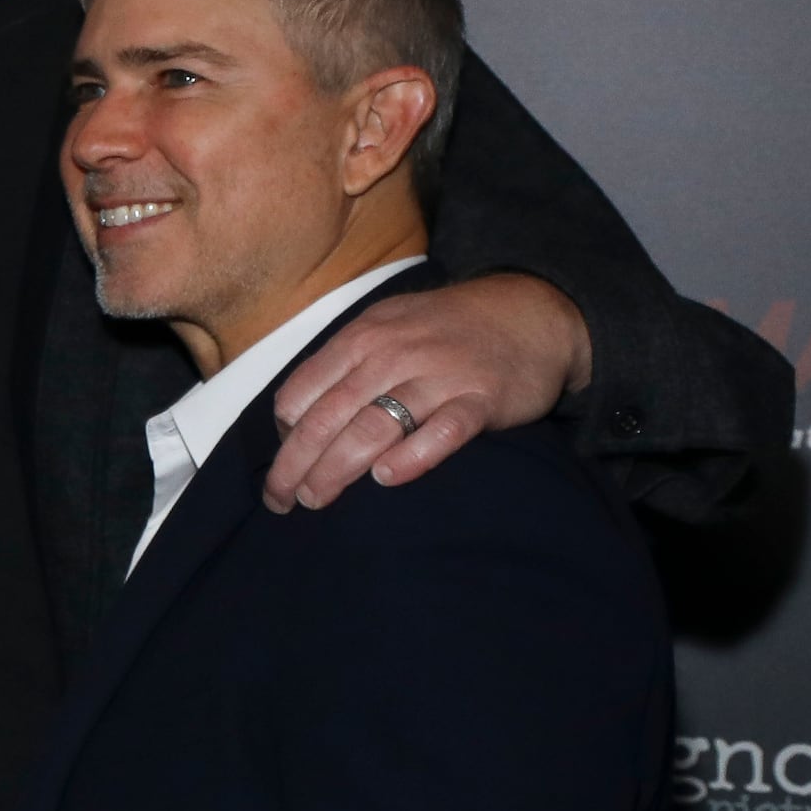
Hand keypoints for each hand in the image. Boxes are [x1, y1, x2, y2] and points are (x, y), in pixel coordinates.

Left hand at [264, 272, 592, 511]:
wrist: (531, 311)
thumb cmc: (444, 329)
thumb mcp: (386, 327)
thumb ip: (344, 365)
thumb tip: (294, 421)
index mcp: (362, 338)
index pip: (303, 391)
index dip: (282, 435)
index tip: (279, 466)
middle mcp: (393, 354)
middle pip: (329, 416)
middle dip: (296, 463)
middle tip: (279, 500)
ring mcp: (439, 376)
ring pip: (374, 426)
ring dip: (337, 467)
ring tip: (316, 499)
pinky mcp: (482, 399)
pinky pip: (443, 431)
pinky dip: (413, 455)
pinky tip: (387, 479)